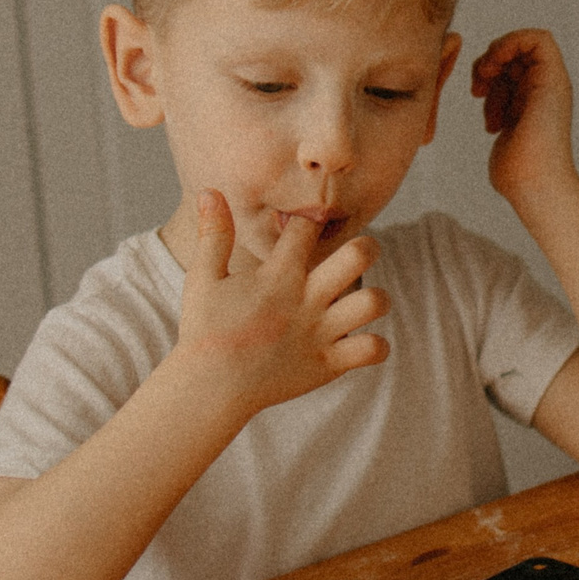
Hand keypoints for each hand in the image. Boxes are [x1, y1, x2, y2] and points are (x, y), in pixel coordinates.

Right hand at [173, 192, 387, 418]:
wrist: (208, 388)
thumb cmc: (204, 331)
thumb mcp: (203, 278)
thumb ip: (213, 234)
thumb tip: (211, 191)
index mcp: (279, 274)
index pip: (309, 226)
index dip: (313, 218)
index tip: (309, 227)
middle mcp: (307, 299)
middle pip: (358, 254)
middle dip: (366, 247)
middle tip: (358, 255)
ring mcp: (320, 333)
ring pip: (374, 302)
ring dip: (375, 300)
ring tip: (360, 302)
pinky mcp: (328, 365)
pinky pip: (372, 350)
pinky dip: (375, 346)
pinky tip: (361, 341)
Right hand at [471, 28, 577, 202]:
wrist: (534, 181)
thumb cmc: (544, 141)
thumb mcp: (548, 86)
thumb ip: (539, 54)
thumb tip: (520, 39)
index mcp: (553, 77)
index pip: (533, 39)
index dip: (509, 42)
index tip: (493, 63)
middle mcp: (541, 87)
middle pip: (511, 54)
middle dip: (491, 64)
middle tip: (481, 80)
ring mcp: (525, 103)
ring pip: (498, 75)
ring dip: (488, 88)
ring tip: (491, 112)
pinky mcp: (511, 119)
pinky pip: (493, 97)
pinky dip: (487, 106)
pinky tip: (494, 127)